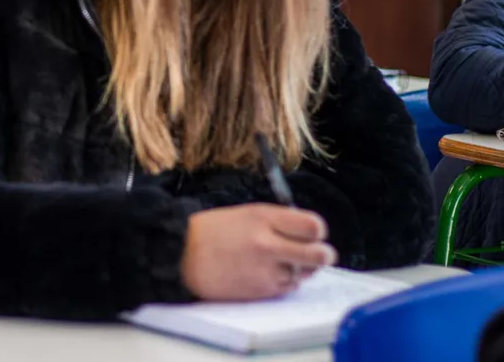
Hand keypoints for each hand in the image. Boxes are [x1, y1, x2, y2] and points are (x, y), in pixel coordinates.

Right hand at [180, 203, 336, 300]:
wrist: (181, 254)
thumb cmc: (212, 232)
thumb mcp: (246, 214)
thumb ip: (278, 222)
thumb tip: (308, 236)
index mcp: (264, 217)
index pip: (313, 226)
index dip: (317, 231)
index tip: (312, 234)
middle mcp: (268, 243)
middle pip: (319, 254)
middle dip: (323, 255)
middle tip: (320, 255)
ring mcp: (265, 269)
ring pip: (303, 274)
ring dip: (296, 270)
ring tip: (274, 263)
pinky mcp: (260, 289)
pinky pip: (286, 288)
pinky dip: (281, 283)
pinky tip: (262, 273)